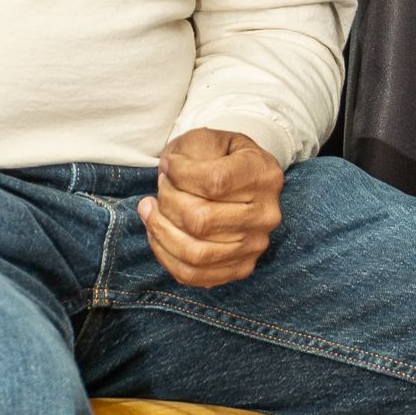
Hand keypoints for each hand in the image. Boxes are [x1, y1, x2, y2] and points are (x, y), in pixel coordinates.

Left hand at [137, 129, 283, 289]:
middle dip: (167, 201)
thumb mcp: (207, 139)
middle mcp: (266, 214)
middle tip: (161, 187)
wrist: (236, 179)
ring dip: (160, 230)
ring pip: (195, 253)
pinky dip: (165, 255)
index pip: (215, 181)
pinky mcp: (241, 267)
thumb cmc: (216, 157)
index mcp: (263, 174)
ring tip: (149, 209)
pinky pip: (194, 275)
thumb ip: (190, 151)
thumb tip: (169, 174)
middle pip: (201, 220)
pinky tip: (157, 232)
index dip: (180, 174)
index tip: (168, 166)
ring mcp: (255, 245)